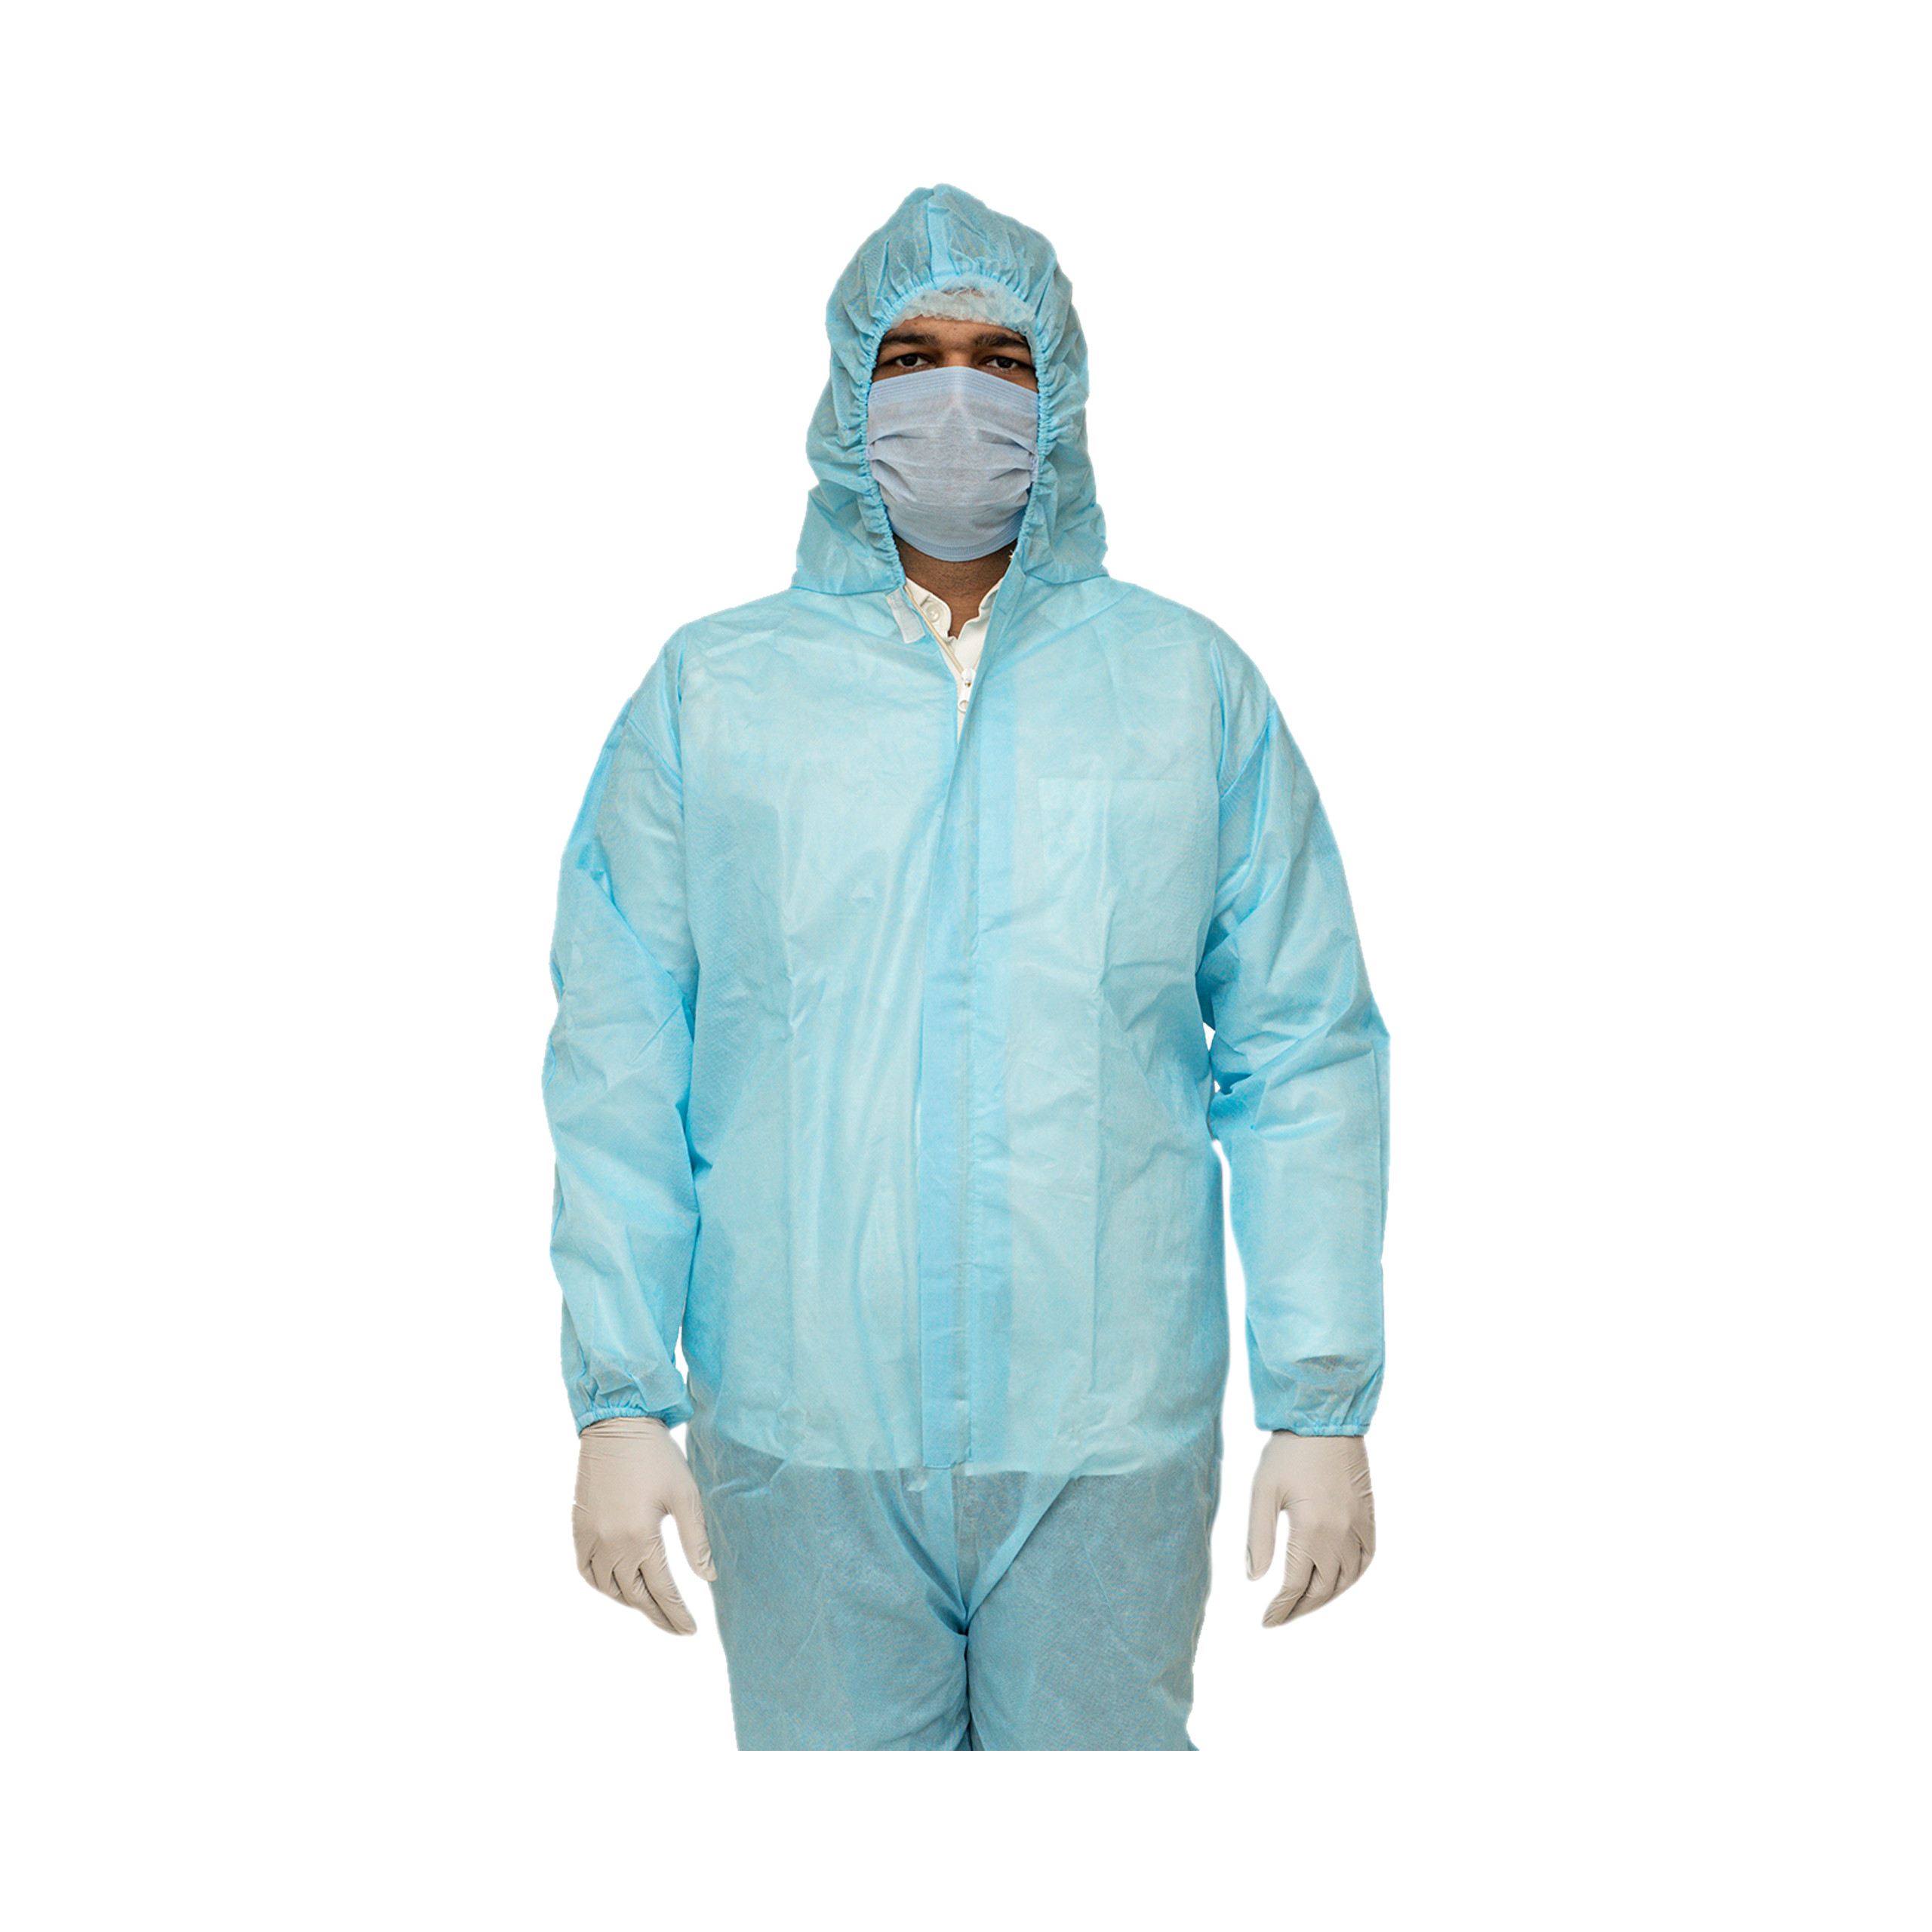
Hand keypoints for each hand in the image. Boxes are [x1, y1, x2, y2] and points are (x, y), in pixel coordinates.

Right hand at [573, 1416, 717, 1633]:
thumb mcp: (685, 1495)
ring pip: (608, 1588)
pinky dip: (601, 1585)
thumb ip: (696, 1540)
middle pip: (635, 1595)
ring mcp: (591, 1537)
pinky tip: (617, 1587)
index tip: (690, 1630)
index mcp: (640, 1537)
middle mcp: (611, 1543)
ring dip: (631, 1602)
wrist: (617, 1425)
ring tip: (652, 1607)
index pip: (661, 1590)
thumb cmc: (656, 1456)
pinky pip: (586, 1570)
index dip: (676, 1613)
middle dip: (657, 1615)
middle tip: (676, 1628)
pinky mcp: (579, 1527)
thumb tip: (708, 1577)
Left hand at [1246, 1431, 1375, 1627]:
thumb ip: (1258, 1537)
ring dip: (1327, 1597)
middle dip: (1301, 1608)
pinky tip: (1339, 1580)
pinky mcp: (1368, 1515)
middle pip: (1323, 1589)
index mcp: (1311, 1529)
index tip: (1267, 1621)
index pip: (1296, 1585)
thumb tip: (1254, 1578)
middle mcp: (1340, 1533)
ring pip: (1348, 1578)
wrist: (1324, 1418)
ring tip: (1306, 1604)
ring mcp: (1359, 1525)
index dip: (1281, 1608)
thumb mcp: (1263, 1492)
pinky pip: (1367, 1557)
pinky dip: (1354, 1576)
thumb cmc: (1288, 1452)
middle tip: (1282, 1617)